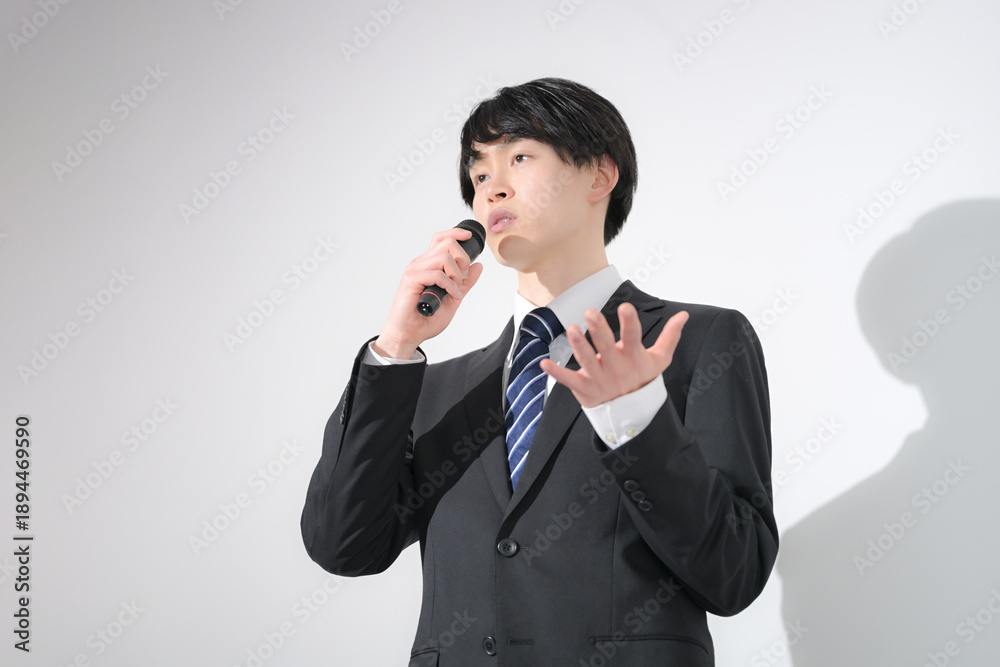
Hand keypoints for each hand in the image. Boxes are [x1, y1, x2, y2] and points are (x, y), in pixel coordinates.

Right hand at [373, 227, 484, 358]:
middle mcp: (421, 264)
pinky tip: (450, 295)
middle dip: (462, 260)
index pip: (440, 239)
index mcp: (429, 265)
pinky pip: (437, 273)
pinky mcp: (411, 279)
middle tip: (461, 280)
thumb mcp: (453, 298)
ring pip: (444, 257)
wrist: (409, 334)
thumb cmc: (426, 319)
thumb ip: (465, 283)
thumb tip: (478, 266)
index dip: (455, 233)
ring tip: (455, 291)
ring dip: (456, 275)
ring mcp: (415, 270)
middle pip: (447, 243)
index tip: (468, 236)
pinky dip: (450, 285)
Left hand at [540, 303, 688, 407]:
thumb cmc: (643, 380)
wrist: (633, 413)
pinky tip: (544, 363)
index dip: (630, 323)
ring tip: (572, 330)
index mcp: (634, 357)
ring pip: (587, 360)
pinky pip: (568, 380)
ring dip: (578, 345)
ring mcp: (599, 378)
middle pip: (606, 346)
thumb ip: (670, 336)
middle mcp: (616, 367)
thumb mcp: (660, 359)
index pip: (633, 337)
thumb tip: (683, 315)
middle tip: (591, 313)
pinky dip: (556, 373)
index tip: (626, 307)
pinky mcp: (584, 387)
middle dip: (599, 330)